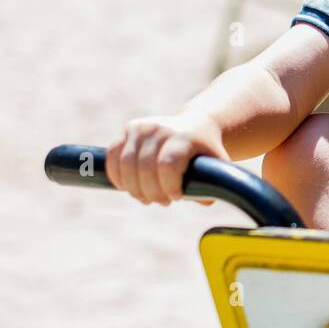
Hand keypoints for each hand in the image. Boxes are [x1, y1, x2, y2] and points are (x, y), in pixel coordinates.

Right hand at [105, 112, 227, 205]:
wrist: (197, 125)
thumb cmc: (206, 151)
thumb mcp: (216, 165)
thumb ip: (213, 184)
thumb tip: (204, 201)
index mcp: (184, 136)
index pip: (168, 164)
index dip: (168, 186)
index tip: (176, 197)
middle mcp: (161, 128)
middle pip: (145, 168)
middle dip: (151, 192)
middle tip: (163, 202)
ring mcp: (142, 127)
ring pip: (125, 164)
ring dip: (134, 188)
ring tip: (147, 198)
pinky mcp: (129, 129)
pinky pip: (113, 155)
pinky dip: (117, 175)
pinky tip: (127, 187)